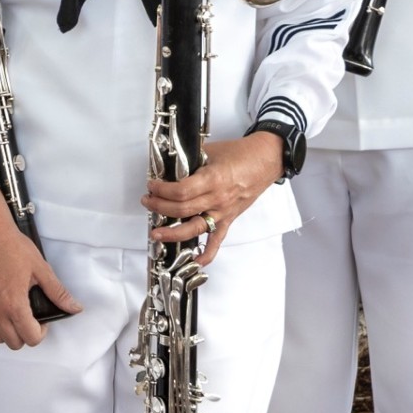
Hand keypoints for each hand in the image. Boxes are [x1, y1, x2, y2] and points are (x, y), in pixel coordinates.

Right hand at [0, 189, 81, 348]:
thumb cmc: (14, 248)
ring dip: (12, 333)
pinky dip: (1, 324)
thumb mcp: (41, 269)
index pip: (30, 337)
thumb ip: (58, 292)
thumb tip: (75, 307)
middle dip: (27, 335)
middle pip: (14, 343)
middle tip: (34, 317)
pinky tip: (9, 307)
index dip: (42, 332)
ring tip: (21, 315)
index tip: (44, 318)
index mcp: (15, 305)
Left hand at [142, 132, 283, 264]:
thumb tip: (167, 167)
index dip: (162, 190)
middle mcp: (217, 199)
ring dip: (173, 233)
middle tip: (148, 202)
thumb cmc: (238, 153)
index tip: (152, 186)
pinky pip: (217, 240)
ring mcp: (223, 212)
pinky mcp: (229, 219)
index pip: (181, 191)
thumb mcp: (209, 151)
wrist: (264, 160)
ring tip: (156, 234)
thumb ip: (188, 161)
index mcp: (212, 179)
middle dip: (159, 207)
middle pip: (182, 210)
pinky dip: (207, 253)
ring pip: (195, 228)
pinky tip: (195, 261)